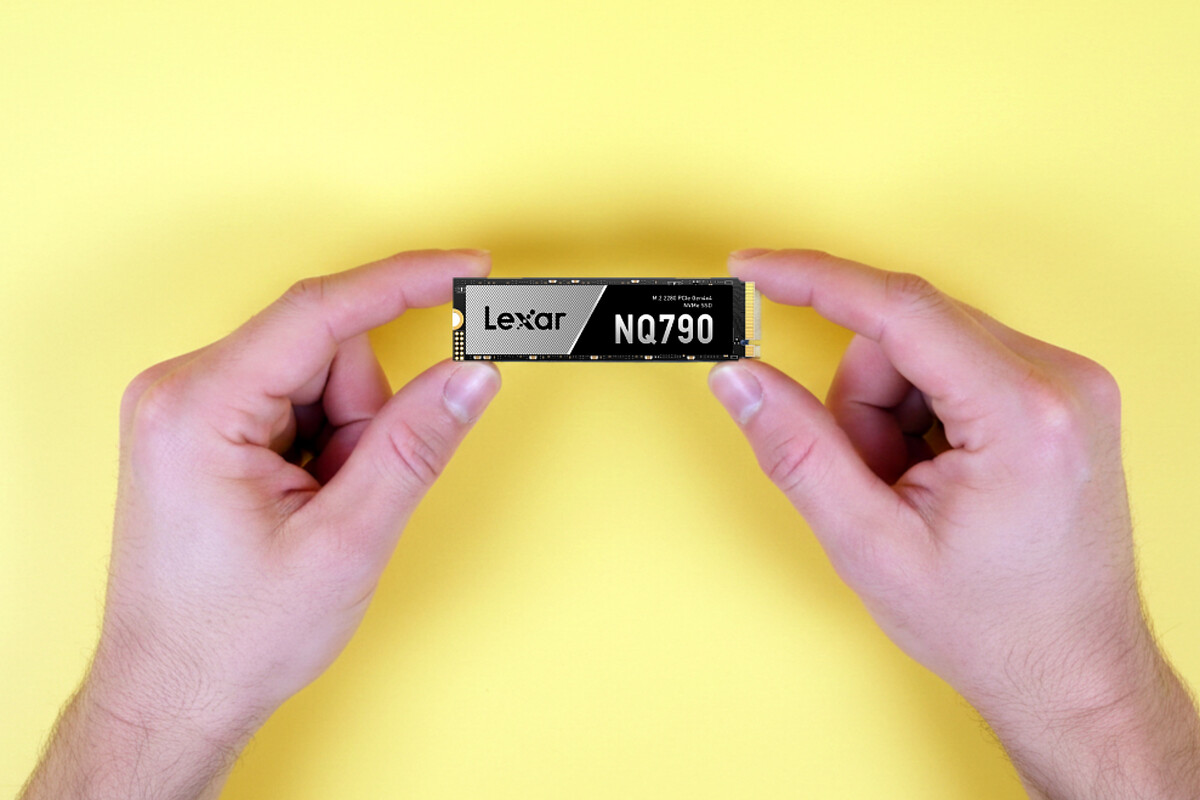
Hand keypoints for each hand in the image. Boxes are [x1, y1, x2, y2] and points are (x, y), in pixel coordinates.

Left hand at [22, 249, 501, 799]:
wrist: (174, 695)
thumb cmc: (232, 635)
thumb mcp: (345, 542)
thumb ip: (415, 446)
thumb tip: (471, 374)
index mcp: (201, 406)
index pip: (321, 311)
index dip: (405, 282)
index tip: (467, 267)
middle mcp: (183, 390)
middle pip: (325, 352)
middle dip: (363, 419)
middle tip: (350, 494)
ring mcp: (189, 408)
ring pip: (317, 379)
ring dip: (344, 441)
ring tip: (317, 512)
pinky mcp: (204, 429)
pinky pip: (295, 404)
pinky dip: (322, 449)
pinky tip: (301, 504)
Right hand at [708, 249, 1199, 798]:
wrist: (1072, 673)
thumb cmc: (993, 626)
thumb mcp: (869, 546)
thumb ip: (796, 450)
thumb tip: (739, 378)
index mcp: (1023, 414)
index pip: (899, 308)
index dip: (812, 279)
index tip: (753, 269)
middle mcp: (1060, 381)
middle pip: (905, 335)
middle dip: (863, 405)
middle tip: (874, 482)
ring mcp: (1066, 384)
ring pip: (924, 349)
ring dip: (891, 414)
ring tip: (912, 491)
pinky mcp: (1059, 394)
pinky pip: (954, 366)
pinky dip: (922, 415)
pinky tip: (938, 477)